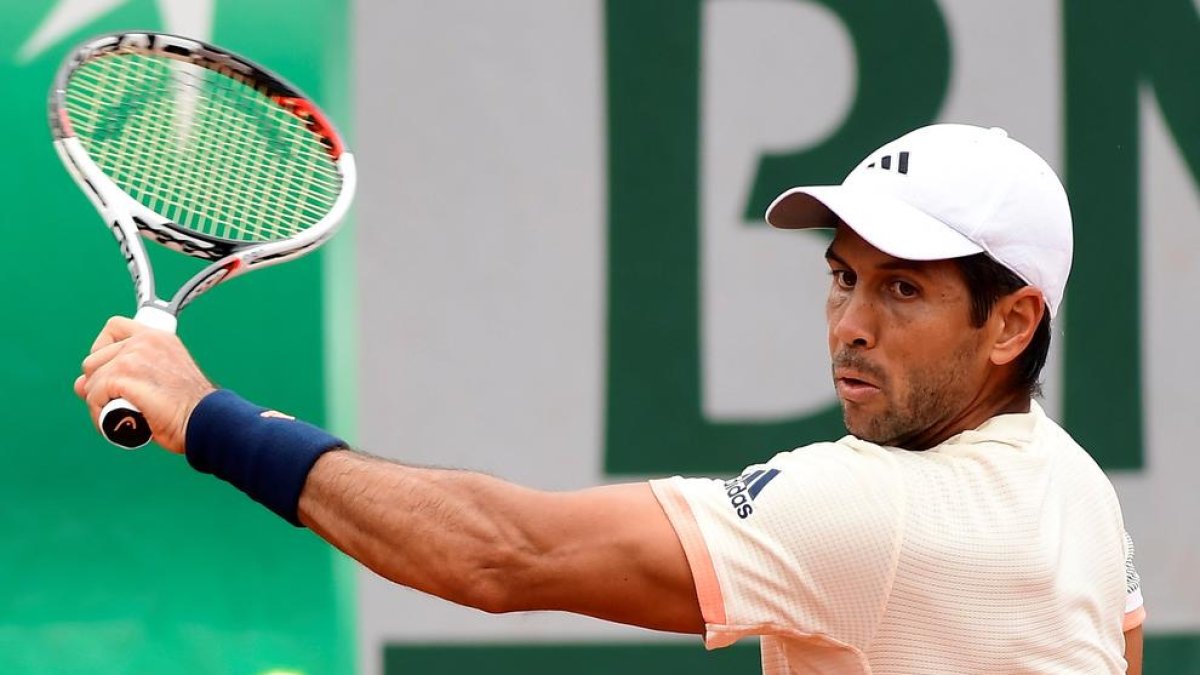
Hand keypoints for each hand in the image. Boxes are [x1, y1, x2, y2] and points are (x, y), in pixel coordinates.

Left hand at [75, 316, 215, 453]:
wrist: (204, 420)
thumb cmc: (187, 407)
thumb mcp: (162, 378)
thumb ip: (128, 374)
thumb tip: (80, 384)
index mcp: (157, 337)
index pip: (114, 327)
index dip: (103, 349)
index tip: (111, 370)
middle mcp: (144, 341)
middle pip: (93, 359)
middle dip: (97, 384)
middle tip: (115, 403)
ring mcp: (133, 357)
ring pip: (91, 380)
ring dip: (97, 402)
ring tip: (116, 416)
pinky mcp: (124, 376)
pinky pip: (94, 395)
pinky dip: (98, 413)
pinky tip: (114, 424)